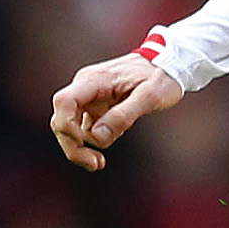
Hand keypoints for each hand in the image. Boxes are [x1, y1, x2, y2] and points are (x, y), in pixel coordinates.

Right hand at [50, 56, 182, 171]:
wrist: (167, 62)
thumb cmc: (160, 76)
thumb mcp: (150, 96)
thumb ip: (123, 116)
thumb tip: (96, 138)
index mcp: (94, 80)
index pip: (64, 102)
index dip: (66, 126)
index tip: (83, 144)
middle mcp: (84, 87)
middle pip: (61, 120)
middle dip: (72, 146)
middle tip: (95, 164)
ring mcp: (87, 98)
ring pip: (69, 128)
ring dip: (82, 147)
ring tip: (102, 159)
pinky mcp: (94, 107)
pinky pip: (83, 129)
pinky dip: (92, 141)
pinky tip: (113, 138)